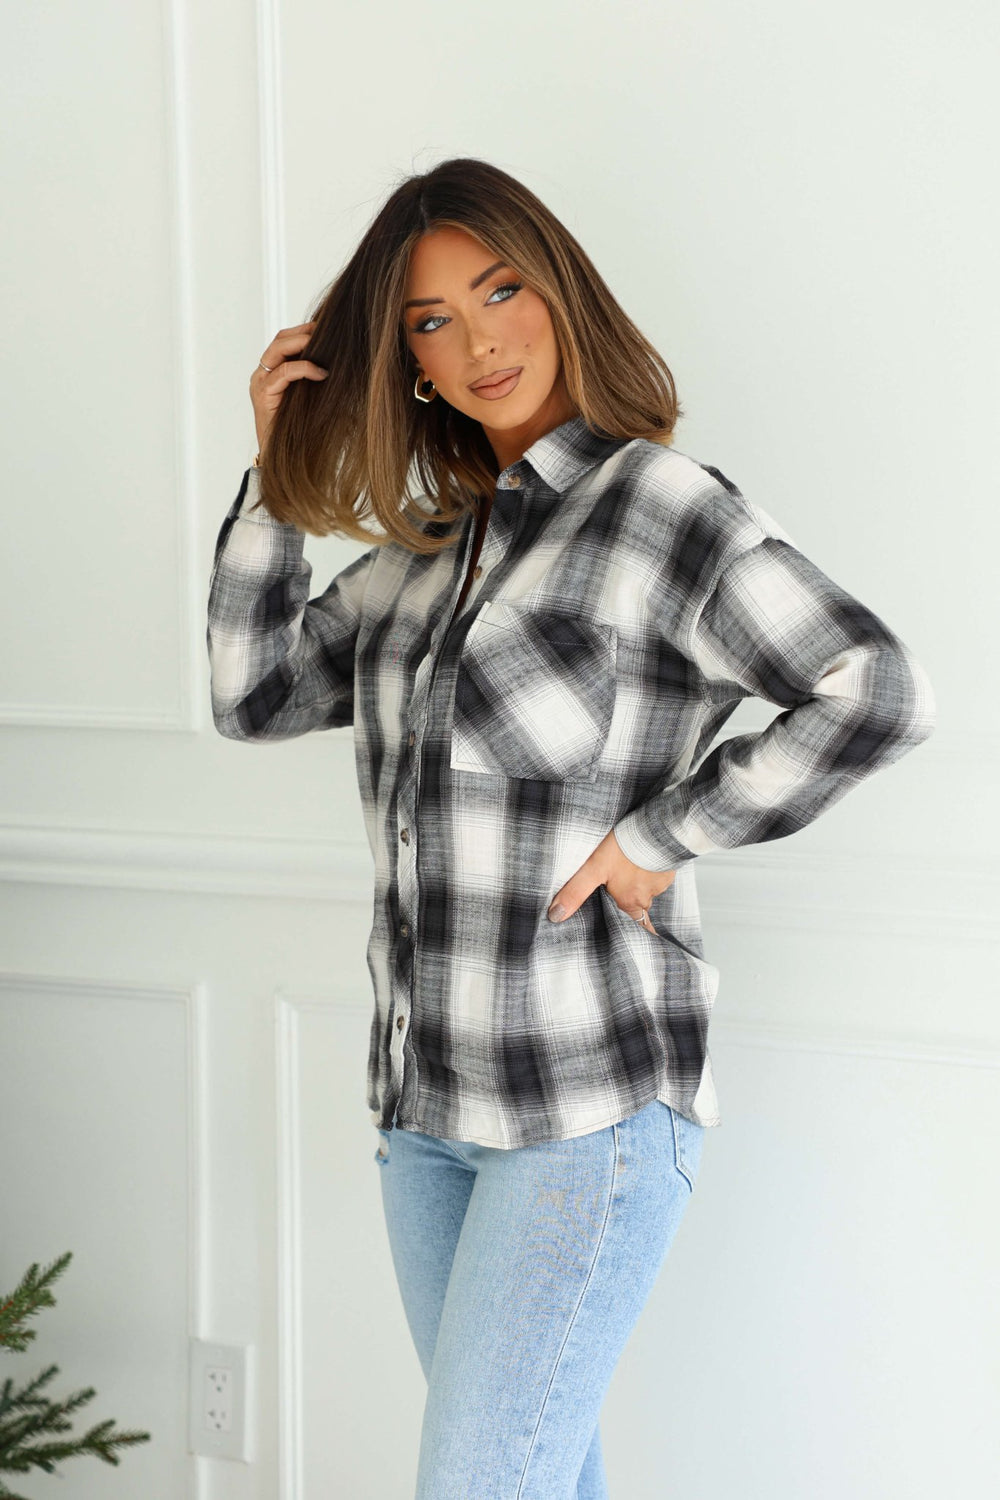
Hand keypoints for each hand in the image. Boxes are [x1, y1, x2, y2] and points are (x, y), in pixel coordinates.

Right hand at [250, 321, 328, 456]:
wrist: (281, 460)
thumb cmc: (298, 433)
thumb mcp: (310, 400)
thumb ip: (316, 381)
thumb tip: (342, 366)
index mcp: (272, 373)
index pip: (285, 340)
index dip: (304, 330)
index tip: (327, 326)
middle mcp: (263, 375)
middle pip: (280, 339)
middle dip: (304, 330)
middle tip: (326, 329)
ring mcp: (260, 384)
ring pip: (278, 350)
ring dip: (302, 343)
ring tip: (324, 342)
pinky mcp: (263, 395)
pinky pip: (283, 372)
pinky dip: (303, 368)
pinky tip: (321, 373)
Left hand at [547, 830, 676, 928]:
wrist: (656, 827)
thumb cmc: (625, 848)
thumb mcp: (594, 868)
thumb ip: (576, 892)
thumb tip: (556, 916)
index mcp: (630, 902)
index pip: (637, 927)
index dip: (637, 933)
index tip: (638, 938)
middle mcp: (647, 896)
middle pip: (638, 906)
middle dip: (630, 901)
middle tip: (620, 893)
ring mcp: (661, 881)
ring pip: (647, 887)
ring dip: (639, 881)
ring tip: (627, 868)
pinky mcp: (668, 864)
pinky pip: (657, 871)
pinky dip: (649, 867)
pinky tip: (640, 856)